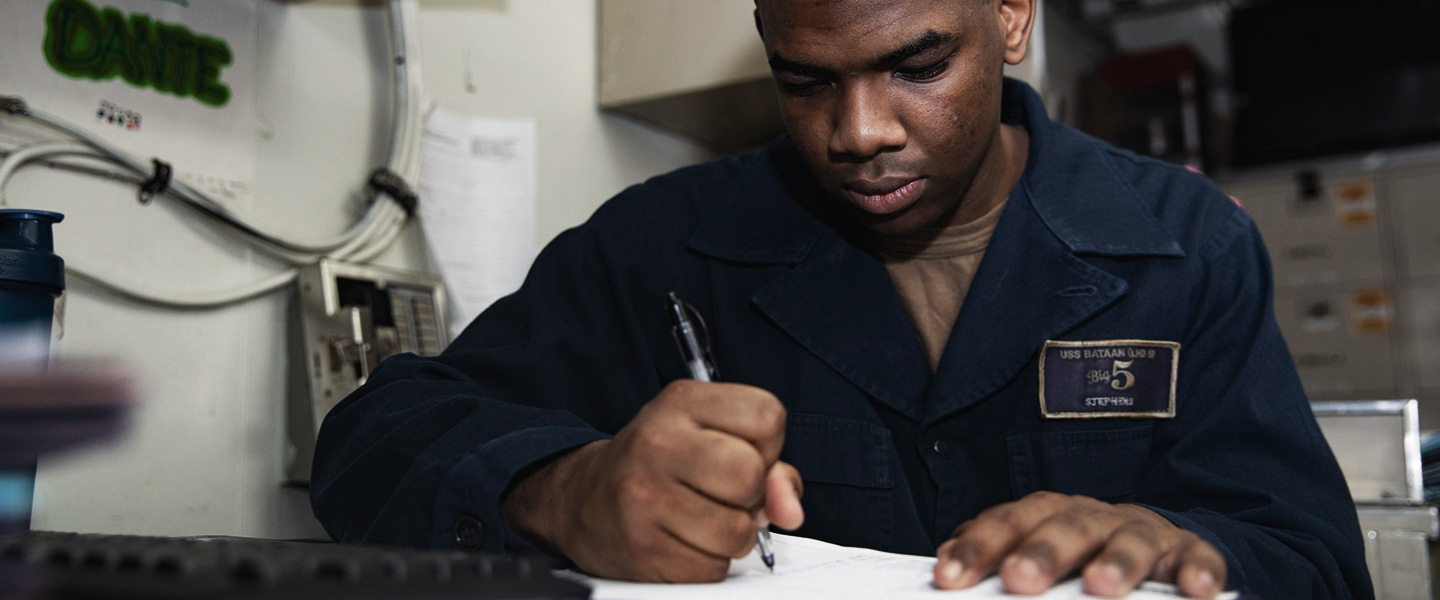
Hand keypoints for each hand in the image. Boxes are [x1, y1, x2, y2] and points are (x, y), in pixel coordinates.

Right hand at [503, 380, 803, 581]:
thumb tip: (789, 508)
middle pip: (750, 475)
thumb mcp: (711, 438)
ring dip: (731, 536)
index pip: (766, 416)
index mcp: (681, 401)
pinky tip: (683, 541)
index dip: (768, 445)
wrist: (582, 499)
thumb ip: (770, 465)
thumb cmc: (659, 465)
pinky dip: (708, 564)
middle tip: (721, 493)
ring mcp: (643, 496)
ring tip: (701, 520)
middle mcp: (657, 442)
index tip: (740, 452)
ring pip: (737, 531)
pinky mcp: (641, 547)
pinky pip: (712, 569)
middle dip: (749, 494)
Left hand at [932, 492, 1224, 597]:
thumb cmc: (1080, 553)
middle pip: (1065, 527)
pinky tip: (1197, 591)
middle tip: (1019, 580)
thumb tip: (944, 568)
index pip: (1008, 524)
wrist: (1152, 540)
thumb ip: (1000, 557)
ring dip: (1116, 562)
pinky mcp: (1188, 552)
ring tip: (1102, 587)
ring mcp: (1142, 532)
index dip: (978, 548)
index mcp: (1048, 514)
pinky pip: (1196, 558)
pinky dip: (1197, 572)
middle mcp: (1093, 517)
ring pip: (1129, 540)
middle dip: (1042, 553)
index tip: (947, 577)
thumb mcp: (1038, 552)